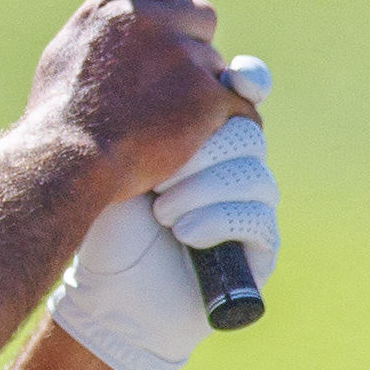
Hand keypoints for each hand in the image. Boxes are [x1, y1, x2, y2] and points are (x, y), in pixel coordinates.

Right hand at [25, 0, 250, 205]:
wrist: (70, 162)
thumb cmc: (59, 115)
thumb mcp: (67, 50)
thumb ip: (106, 24)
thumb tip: (125, 10)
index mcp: (115, 4)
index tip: (169, 12)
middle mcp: (152, 20)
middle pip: (202, 14)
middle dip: (193, 43)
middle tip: (167, 81)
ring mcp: (184, 57)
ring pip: (216, 64)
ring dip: (201, 88)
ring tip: (164, 120)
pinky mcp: (207, 96)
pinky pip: (239, 103)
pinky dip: (225, 120)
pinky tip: (200, 137)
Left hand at [50, 62, 274, 369]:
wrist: (110, 296)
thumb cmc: (108, 225)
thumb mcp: (119, 164)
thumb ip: (150, 120)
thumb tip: (184, 73)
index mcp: (206, 132)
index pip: (245, 90)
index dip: (247, 81)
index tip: (232, 79)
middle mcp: (234, 163)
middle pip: (248, 131)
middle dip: (203, 151)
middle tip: (157, 178)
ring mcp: (252, 203)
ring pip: (253, 174)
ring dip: (203, 190)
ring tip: (163, 213)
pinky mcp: (261, 246)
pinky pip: (257, 218)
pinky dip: (218, 222)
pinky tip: (185, 234)